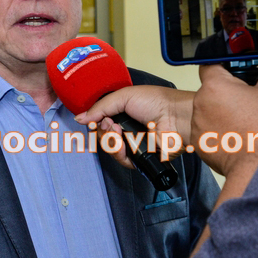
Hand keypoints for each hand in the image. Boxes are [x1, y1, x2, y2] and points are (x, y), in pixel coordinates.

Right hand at [75, 85, 194, 169]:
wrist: (177, 118)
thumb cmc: (158, 102)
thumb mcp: (124, 97)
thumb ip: (100, 107)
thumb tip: (80, 117)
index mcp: (125, 112)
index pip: (102, 120)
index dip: (98, 120)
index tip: (102, 117)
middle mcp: (128, 128)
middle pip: (103, 135)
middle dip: (104, 131)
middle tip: (113, 124)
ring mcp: (134, 143)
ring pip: (110, 149)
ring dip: (111, 142)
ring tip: (120, 133)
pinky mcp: (140, 157)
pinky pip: (122, 160)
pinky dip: (120, 154)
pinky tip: (124, 145)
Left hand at [192, 64, 257, 178]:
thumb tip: (257, 78)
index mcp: (215, 86)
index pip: (209, 65)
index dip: (222, 68)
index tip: (230, 73)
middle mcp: (200, 103)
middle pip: (211, 91)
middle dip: (226, 95)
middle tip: (246, 105)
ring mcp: (197, 124)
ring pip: (209, 112)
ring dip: (222, 114)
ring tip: (243, 124)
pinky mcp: (198, 143)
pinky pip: (208, 131)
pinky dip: (219, 132)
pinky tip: (236, 137)